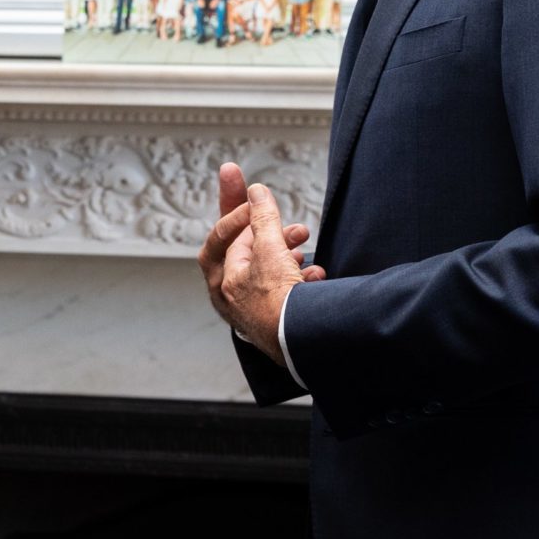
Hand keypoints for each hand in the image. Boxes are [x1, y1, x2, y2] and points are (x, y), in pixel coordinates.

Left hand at [197, 163, 317, 352]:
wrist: (300, 346)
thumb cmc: (277, 303)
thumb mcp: (270, 250)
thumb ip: (263, 218)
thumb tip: (256, 192)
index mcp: (222, 279)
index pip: (224, 237)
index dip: (240, 212)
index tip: (258, 197)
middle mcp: (233, 296)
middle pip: (248, 252)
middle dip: (271, 233)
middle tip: (295, 224)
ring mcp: (255, 309)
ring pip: (270, 271)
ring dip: (288, 253)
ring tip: (305, 242)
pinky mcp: (277, 320)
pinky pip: (286, 292)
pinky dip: (300, 278)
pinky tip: (316, 274)